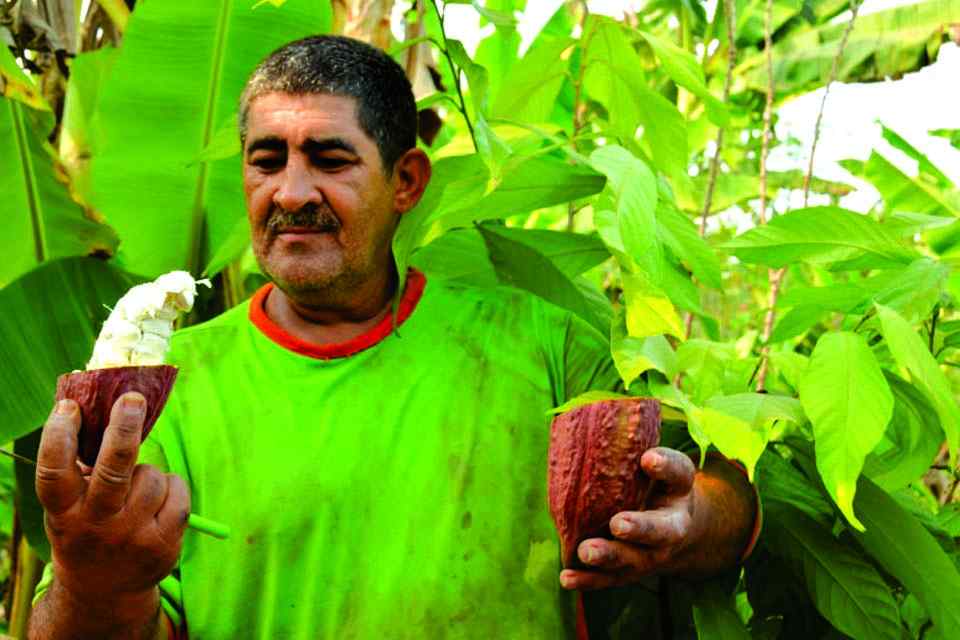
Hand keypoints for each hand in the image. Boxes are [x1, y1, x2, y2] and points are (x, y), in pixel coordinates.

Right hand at [35, 392, 189, 605]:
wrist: (103, 591)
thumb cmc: (87, 528)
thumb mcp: (70, 506)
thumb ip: (80, 469)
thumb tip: (100, 408)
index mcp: (64, 513)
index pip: (54, 471)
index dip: (58, 436)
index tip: (68, 406)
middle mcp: (95, 526)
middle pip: (114, 469)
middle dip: (124, 429)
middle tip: (132, 399)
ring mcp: (131, 537)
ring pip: (152, 476)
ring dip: (149, 473)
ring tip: (137, 492)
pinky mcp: (163, 544)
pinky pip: (177, 492)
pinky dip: (172, 486)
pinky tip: (158, 502)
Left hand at [559, 447, 699, 590]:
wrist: (678, 530)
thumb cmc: (657, 486)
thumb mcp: (658, 466)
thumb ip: (635, 449)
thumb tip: (593, 423)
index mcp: (679, 490)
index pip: (678, 474)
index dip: (665, 465)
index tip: (648, 458)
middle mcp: (671, 527)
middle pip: (659, 531)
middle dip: (639, 528)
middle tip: (618, 523)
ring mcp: (652, 554)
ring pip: (633, 560)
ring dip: (609, 557)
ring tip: (587, 551)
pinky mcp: (630, 572)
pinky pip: (609, 579)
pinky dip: (588, 580)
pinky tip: (566, 578)